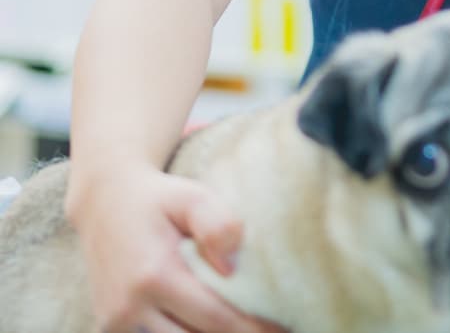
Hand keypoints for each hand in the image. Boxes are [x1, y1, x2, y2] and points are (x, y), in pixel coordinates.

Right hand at [66, 164, 288, 332]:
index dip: (251, 330)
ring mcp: (115, 321)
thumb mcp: (191, 196)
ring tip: (244, 329)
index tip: (280, 331)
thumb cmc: (159, 198)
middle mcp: (130, 306)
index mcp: (154, 274)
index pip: (214, 318)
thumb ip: (216, 223)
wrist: (104, 200)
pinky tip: (208, 327)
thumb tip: (232, 266)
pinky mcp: (109, 326)